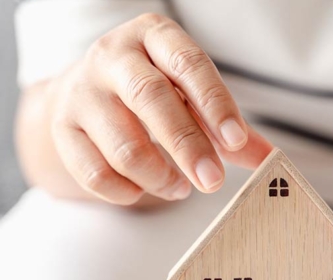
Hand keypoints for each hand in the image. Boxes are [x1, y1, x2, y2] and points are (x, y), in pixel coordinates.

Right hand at [46, 14, 271, 204]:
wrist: (82, 91)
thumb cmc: (153, 91)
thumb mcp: (191, 94)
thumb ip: (228, 126)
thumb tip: (270, 159)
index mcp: (153, 36)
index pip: (188, 64)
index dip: (214, 103)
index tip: (236, 141)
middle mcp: (113, 56)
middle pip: (151, 98)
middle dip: (187, 145)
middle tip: (213, 181)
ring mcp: (81, 91)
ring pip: (122, 142)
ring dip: (159, 175)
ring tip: (182, 188)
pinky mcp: (61, 128)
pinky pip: (93, 171)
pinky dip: (125, 190)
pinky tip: (143, 191)